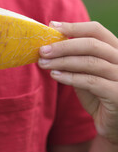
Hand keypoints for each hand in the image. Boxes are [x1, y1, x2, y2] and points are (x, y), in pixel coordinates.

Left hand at [38, 21, 117, 143]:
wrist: (114, 125)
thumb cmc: (98, 96)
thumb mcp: (85, 74)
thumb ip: (74, 60)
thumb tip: (48, 45)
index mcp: (116, 50)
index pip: (97, 31)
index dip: (73, 27)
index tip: (51, 26)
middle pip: (92, 45)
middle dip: (63, 46)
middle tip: (42, 50)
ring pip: (91, 62)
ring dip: (63, 61)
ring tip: (43, 63)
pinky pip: (92, 82)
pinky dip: (71, 77)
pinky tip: (55, 76)